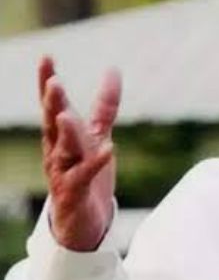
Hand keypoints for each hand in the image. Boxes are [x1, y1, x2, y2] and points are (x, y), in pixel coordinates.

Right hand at [39, 56, 121, 250]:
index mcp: (60, 136)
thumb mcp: (96, 136)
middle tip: (53, 82)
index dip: (47, 82)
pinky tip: (107, 149)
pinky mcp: (75, 192)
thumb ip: (103, 107)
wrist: (84, 222)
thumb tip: (113, 71)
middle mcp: (57, 152)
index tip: (46, 57)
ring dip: (65, 132)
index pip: (53, 105)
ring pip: (62, 150)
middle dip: (52, 104)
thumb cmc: (86, 174)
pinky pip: (85, 175)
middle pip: (52, 124)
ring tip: (66, 114)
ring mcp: (63, 173)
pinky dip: (95, 162)